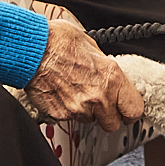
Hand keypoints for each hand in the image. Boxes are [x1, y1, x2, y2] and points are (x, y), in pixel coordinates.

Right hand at [24, 18, 144, 131]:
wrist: (30, 49)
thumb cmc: (57, 41)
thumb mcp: (92, 46)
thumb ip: (105, 68)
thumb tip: (110, 77)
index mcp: (112, 77)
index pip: (134, 110)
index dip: (129, 111)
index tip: (125, 109)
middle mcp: (98, 96)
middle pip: (113, 124)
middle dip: (108, 115)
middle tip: (99, 103)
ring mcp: (78, 108)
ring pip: (90, 121)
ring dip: (86, 111)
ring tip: (75, 91)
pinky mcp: (60, 114)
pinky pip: (69, 118)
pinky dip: (67, 110)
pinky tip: (61, 93)